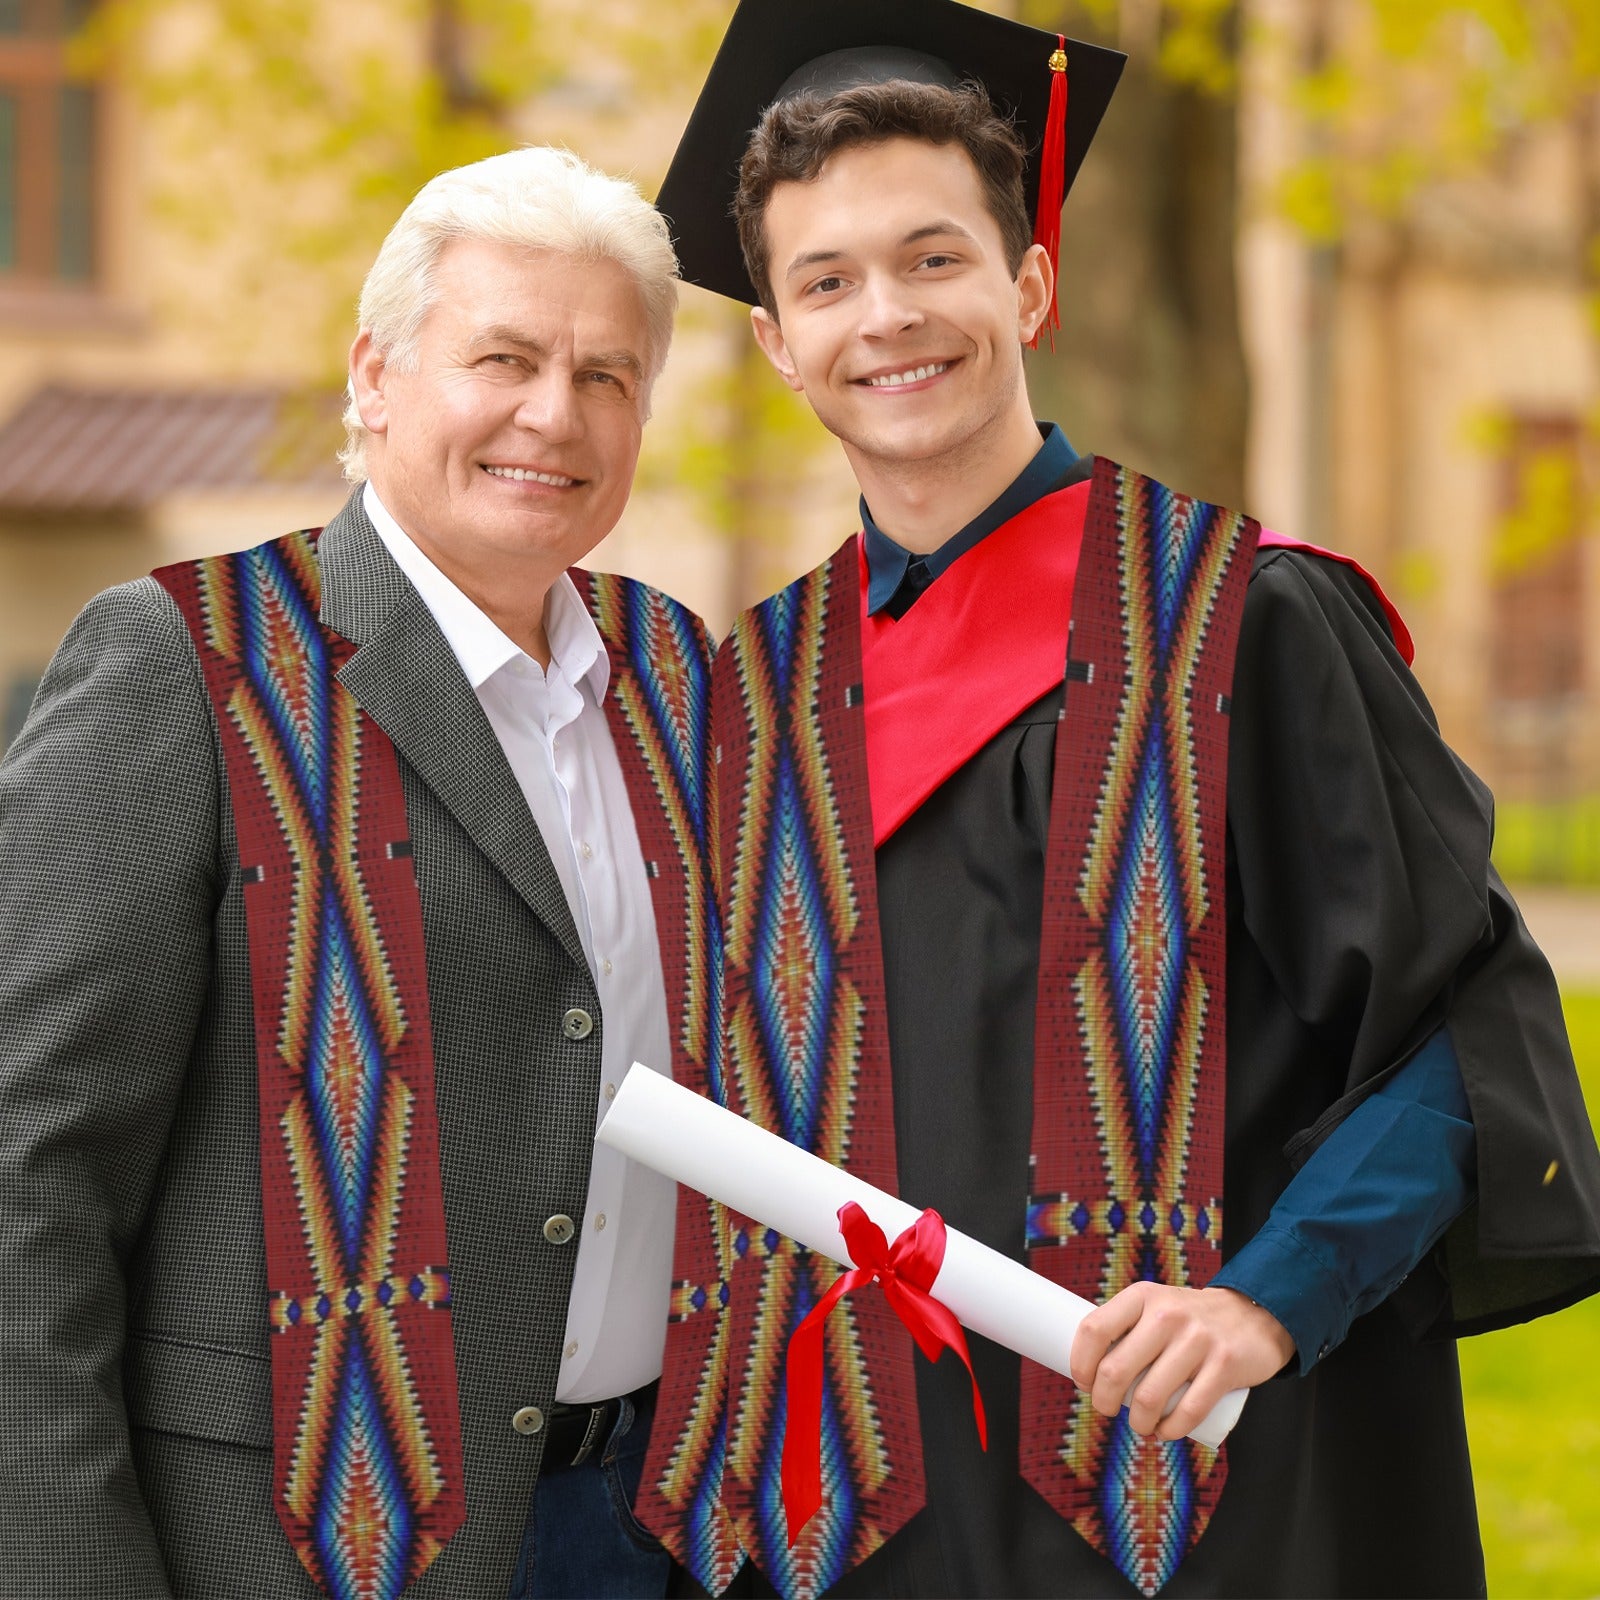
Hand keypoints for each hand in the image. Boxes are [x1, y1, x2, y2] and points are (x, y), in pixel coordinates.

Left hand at [1068, 1283, 1295, 1441]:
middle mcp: (1166, 1313)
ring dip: (1137, 1423)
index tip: (1084, 1382)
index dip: (1080, 1363)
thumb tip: (1088, 1367)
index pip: (1094, 1329)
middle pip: (1115, 1370)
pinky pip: (1188, 1411)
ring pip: (1149, 1398)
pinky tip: (1164, 1432)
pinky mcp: (1224, 1365)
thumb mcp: (1155, 1305)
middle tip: (1106, 1409)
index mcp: (1142, 1296)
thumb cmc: (1190, 1319)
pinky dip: (1170, 1431)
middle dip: (1103, 1401)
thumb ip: (1127, 1327)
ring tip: (1139, 1425)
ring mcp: (1197, 1339)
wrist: (1253, 1315)